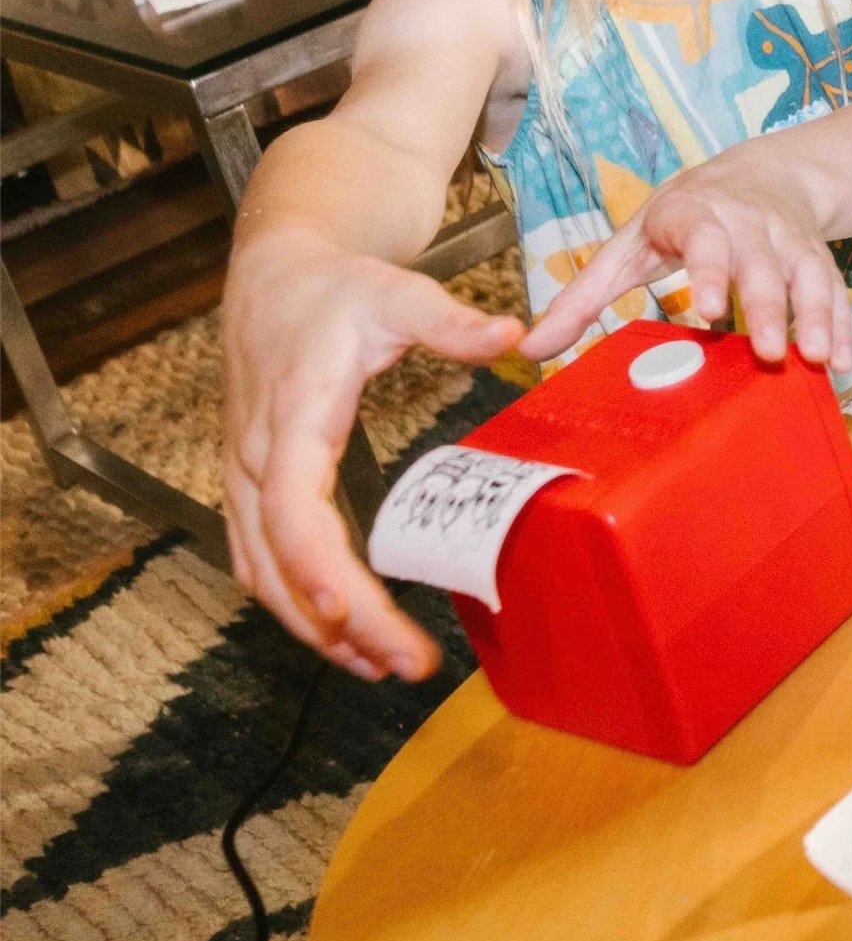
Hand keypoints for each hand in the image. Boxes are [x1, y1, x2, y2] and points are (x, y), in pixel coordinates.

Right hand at [222, 232, 523, 680]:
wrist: (275, 274)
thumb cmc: (336, 288)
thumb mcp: (398, 292)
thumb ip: (452, 321)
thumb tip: (514, 336)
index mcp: (294, 416)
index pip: (293, 509)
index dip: (316, 568)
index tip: (350, 614)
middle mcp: (258, 457)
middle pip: (280, 562)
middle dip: (336, 624)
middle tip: (405, 665)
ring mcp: (248, 476)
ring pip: (263, 573)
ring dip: (314, 627)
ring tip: (381, 667)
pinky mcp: (254, 485)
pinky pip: (263, 559)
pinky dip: (298, 602)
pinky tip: (344, 631)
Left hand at [525, 165, 851, 375]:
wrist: (762, 172)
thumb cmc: (682, 218)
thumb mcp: (631, 245)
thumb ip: (583, 297)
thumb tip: (530, 349)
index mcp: (694, 214)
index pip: (703, 238)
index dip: (709, 271)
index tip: (708, 312)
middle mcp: (747, 223)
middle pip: (761, 264)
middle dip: (768, 307)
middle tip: (767, 352)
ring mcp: (787, 239)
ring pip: (806, 274)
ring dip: (815, 316)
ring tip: (816, 359)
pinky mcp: (817, 256)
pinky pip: (834, 289)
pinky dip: (841, 325)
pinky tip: (840, 361)